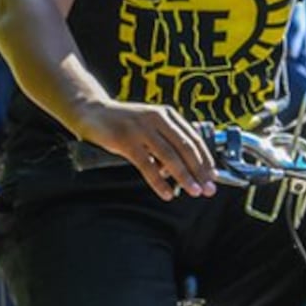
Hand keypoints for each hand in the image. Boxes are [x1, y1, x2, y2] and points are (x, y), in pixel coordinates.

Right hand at [73, 97, 215, 198]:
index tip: (213, 175)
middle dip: (200, 170)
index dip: (205, 158)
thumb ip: (167, 139)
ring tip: (194, 191)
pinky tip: (167, 193)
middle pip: (185, 147)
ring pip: (169, 157)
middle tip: (209, 189)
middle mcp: (157, 118)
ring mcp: (141, 129)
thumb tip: (187, 168)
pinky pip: (147, 165)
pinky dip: (159, 181)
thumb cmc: (124, 123)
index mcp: (166, 114)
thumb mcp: (149, 123)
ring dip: (184, 176)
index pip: (193, 137)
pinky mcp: (125, 141)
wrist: (92, 112)